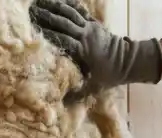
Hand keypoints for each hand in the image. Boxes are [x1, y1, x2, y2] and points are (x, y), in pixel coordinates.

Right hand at [29, 0, 161, 97]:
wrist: (129, 61)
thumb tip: (59, 103)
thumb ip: (76, 94)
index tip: (34, 28)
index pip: (61, 38)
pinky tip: (60, 1)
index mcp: (83, 49)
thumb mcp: (92, 88)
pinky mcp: (94, 24)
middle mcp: (85, 35)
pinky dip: (70, 5)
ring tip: (41, 2)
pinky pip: (80, 11)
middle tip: (32, 11)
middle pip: (63, 22)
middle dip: (46, 16)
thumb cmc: (109, 76)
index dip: (47, 32)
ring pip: (70, 13)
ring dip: (55, 7)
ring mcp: (90, 27)